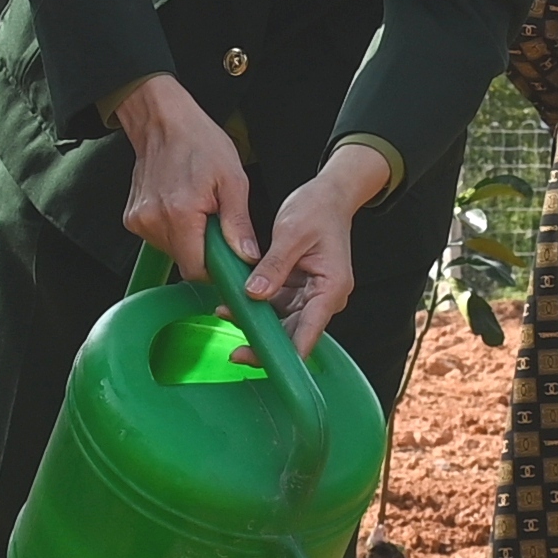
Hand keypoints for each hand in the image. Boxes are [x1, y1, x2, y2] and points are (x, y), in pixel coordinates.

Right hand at [111, 73, 258, 276]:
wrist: (163, 122)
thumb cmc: (198, 142)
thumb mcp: (232, 180)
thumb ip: (238, 223)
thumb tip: (246, 255)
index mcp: (180, 214)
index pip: (197, 269)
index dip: (216, 268)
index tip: (228, 258)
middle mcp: (154, 221)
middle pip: (185, 262)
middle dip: (205, 250)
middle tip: (215, 221)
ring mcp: (140, 221)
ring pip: (172, 251)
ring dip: (189, 239)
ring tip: (198, 208)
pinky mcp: (133, 219)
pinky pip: (159, 238)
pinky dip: (174, 229)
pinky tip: (181, 205)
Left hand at [248, 143, 392, 345]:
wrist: (328, 194)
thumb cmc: (318, 209)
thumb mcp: (291, 233)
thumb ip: (273, 266)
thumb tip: (254, 295)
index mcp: (331, 287)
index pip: (310, 331)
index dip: (288, 353)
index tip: (265, 362)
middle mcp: (325, 296)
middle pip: (296, 334)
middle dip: (267, 344)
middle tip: (237, 354)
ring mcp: (312, 294)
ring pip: (284, 322)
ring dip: (258, 323)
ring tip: (226, 314)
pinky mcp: (299, 288)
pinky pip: (278, 306)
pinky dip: (258, 306)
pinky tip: (234, 302)